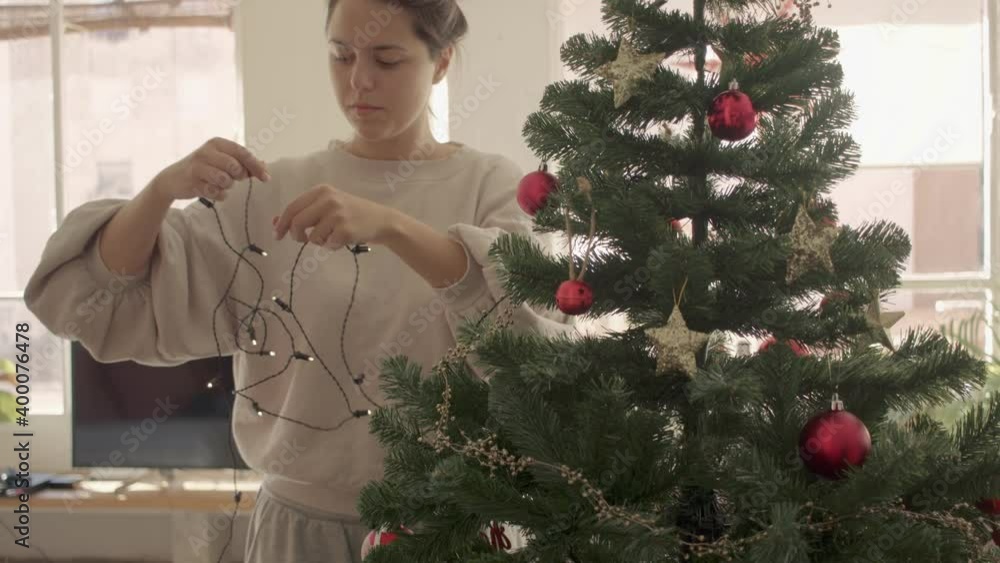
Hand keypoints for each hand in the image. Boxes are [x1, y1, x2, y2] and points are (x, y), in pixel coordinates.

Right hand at [152, 137, 269, 201]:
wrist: (173, 179)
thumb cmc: (205, 169)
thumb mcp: (223, 161)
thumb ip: (243, 164)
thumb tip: (264, 166)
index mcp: (217, 143)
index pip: (243, 153)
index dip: (256, 166)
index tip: (266, 178)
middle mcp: (207, 151)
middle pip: (235, 167)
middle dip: (238, 177)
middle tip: (231, 178)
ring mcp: (198, 166)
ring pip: (225, 180)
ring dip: (226, 186)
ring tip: (219, 183)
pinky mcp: (192, 181)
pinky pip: (215, 192)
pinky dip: (217, 194)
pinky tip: (210, 190)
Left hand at [273, 184, 397, 248]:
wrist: (381, 220)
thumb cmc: (352, 213)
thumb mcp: (327, 206)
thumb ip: (304, 212)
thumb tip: (276, 222)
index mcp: (321, 191)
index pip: (292, 207)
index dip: (282, 223)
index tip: (277, 234)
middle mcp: (328, 199)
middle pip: (297, 222)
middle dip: (295, 235)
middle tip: (301, 240)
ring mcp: (337, 214)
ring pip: (312, 237)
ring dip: (318, 242)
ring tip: (332, 236)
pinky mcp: (345, 230)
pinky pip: (327, 245)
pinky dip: (332, 246)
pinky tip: (342, 240)